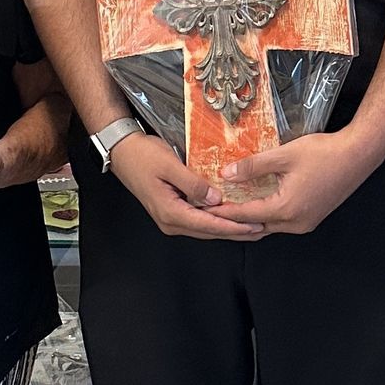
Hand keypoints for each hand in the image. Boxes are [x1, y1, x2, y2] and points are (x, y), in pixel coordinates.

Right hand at [109, 131, 264, 241]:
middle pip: (209, 231)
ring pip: (204, 228)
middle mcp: (171, 221)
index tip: (253, 226)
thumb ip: (193, 183)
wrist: (122, 151)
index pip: (208, 225)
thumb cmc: (142, 156)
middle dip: (236, 232)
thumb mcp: (170, 165)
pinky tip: (230, 216)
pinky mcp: (172, 210)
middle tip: (261, 230)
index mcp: (170, 212)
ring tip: (251, 227)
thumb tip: (215, 199)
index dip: (233, 226)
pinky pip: (198, 220)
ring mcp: (170, 218)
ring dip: (228, 228)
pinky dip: (216, 220)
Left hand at [218, 131, 370, 235]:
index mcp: (286, 209)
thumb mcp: (284, 155)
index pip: (245, 215)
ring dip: (251, 219)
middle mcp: (295, 223)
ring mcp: (305, 223)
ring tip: (231, 206)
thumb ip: (252, 166)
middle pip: (256, 226)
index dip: (223, 211)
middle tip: (214, 209)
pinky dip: (267, 215)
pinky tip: (258, 202)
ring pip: (270, 226)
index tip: (204, 207)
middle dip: (234, 220)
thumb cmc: (324, 153)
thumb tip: (226, 174)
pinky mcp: (312, 217)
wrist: (358, 155)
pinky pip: (282, 222)